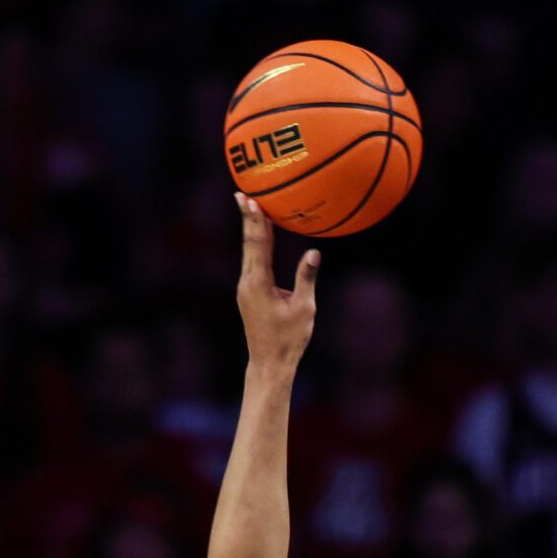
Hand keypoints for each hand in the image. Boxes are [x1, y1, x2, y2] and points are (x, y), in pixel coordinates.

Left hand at [234, 195, 318, 370]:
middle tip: (242, 193)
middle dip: (247, 217)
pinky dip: (256, 244)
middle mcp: (247, 283)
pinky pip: (252, 262)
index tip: (251, 200)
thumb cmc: (288, 339)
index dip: (255, 220)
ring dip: (250, 229)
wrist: (268, 364)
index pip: (257, 245)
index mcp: (258, 284)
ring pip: (248, 251)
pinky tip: (259, 235)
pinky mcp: (249, 293)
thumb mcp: (304, 308)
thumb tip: (314, 252)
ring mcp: (245, 288)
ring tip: (248, 206)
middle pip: (248, 243)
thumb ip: (306, 278)